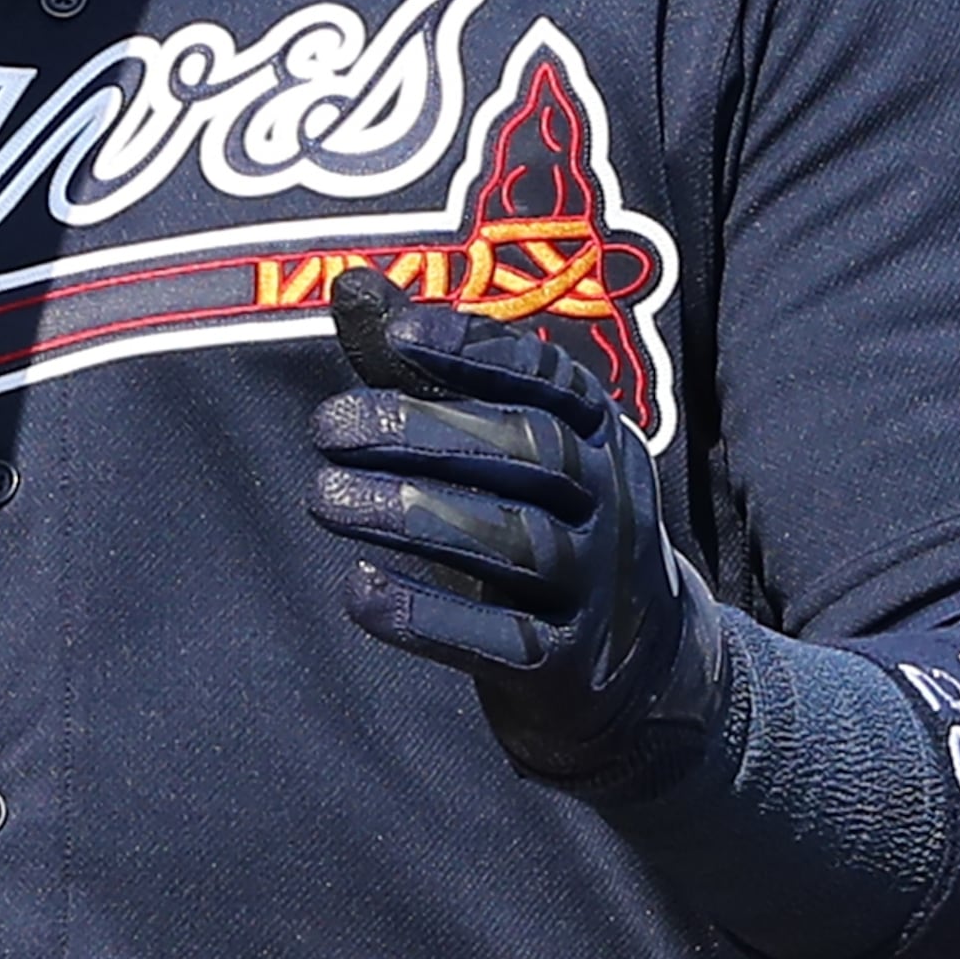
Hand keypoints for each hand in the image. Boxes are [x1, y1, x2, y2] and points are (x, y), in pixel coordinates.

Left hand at [307, 265, 725, 794]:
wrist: (637, 677)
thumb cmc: (543, 525)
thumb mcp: (503, 444)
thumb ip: (423, 369)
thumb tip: (349, 281)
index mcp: (601, 435)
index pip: (550, 379)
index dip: (479, 352)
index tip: (398, 335)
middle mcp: (613, 504)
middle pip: (529, 452)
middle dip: (423, 430)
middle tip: (325, 425)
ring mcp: (599, 589)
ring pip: (515, 542)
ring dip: (411, 515)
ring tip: (322, 496)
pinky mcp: (569, 668)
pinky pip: (505, 643)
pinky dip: (429, 617)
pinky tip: (358, 591)